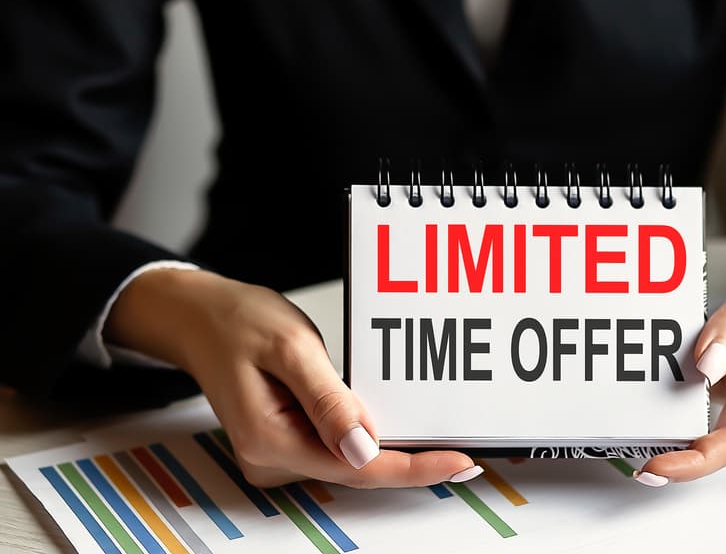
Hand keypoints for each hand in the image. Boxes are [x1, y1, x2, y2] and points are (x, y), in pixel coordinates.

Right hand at [105, 269, 481, 487]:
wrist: (200, 317)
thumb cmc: (237, 322)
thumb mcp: (291, 348)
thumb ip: (328, 399)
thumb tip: (362, 447)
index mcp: (269, 439)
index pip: (357, 468)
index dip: (413, 468)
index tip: (459, 462)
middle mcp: (271, 458)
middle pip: (357, 469)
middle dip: (410, 460)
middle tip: (464, 446)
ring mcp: (276, 454)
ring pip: (349, 460)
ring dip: (389, 447)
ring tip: (436, 434)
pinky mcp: (285, 442)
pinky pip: (335, 446)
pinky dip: (365, 434)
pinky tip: (394, 422)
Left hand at [633, 214, 725, 486]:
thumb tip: (707, 363)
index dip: (696, 461)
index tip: (658, 467)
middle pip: (716, 438)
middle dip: (673, 455)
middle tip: (629, 455)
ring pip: (703, 416)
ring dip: (667, 429)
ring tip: (626, 428)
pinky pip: (697, 386)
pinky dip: (668, 392)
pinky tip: (641, 387)